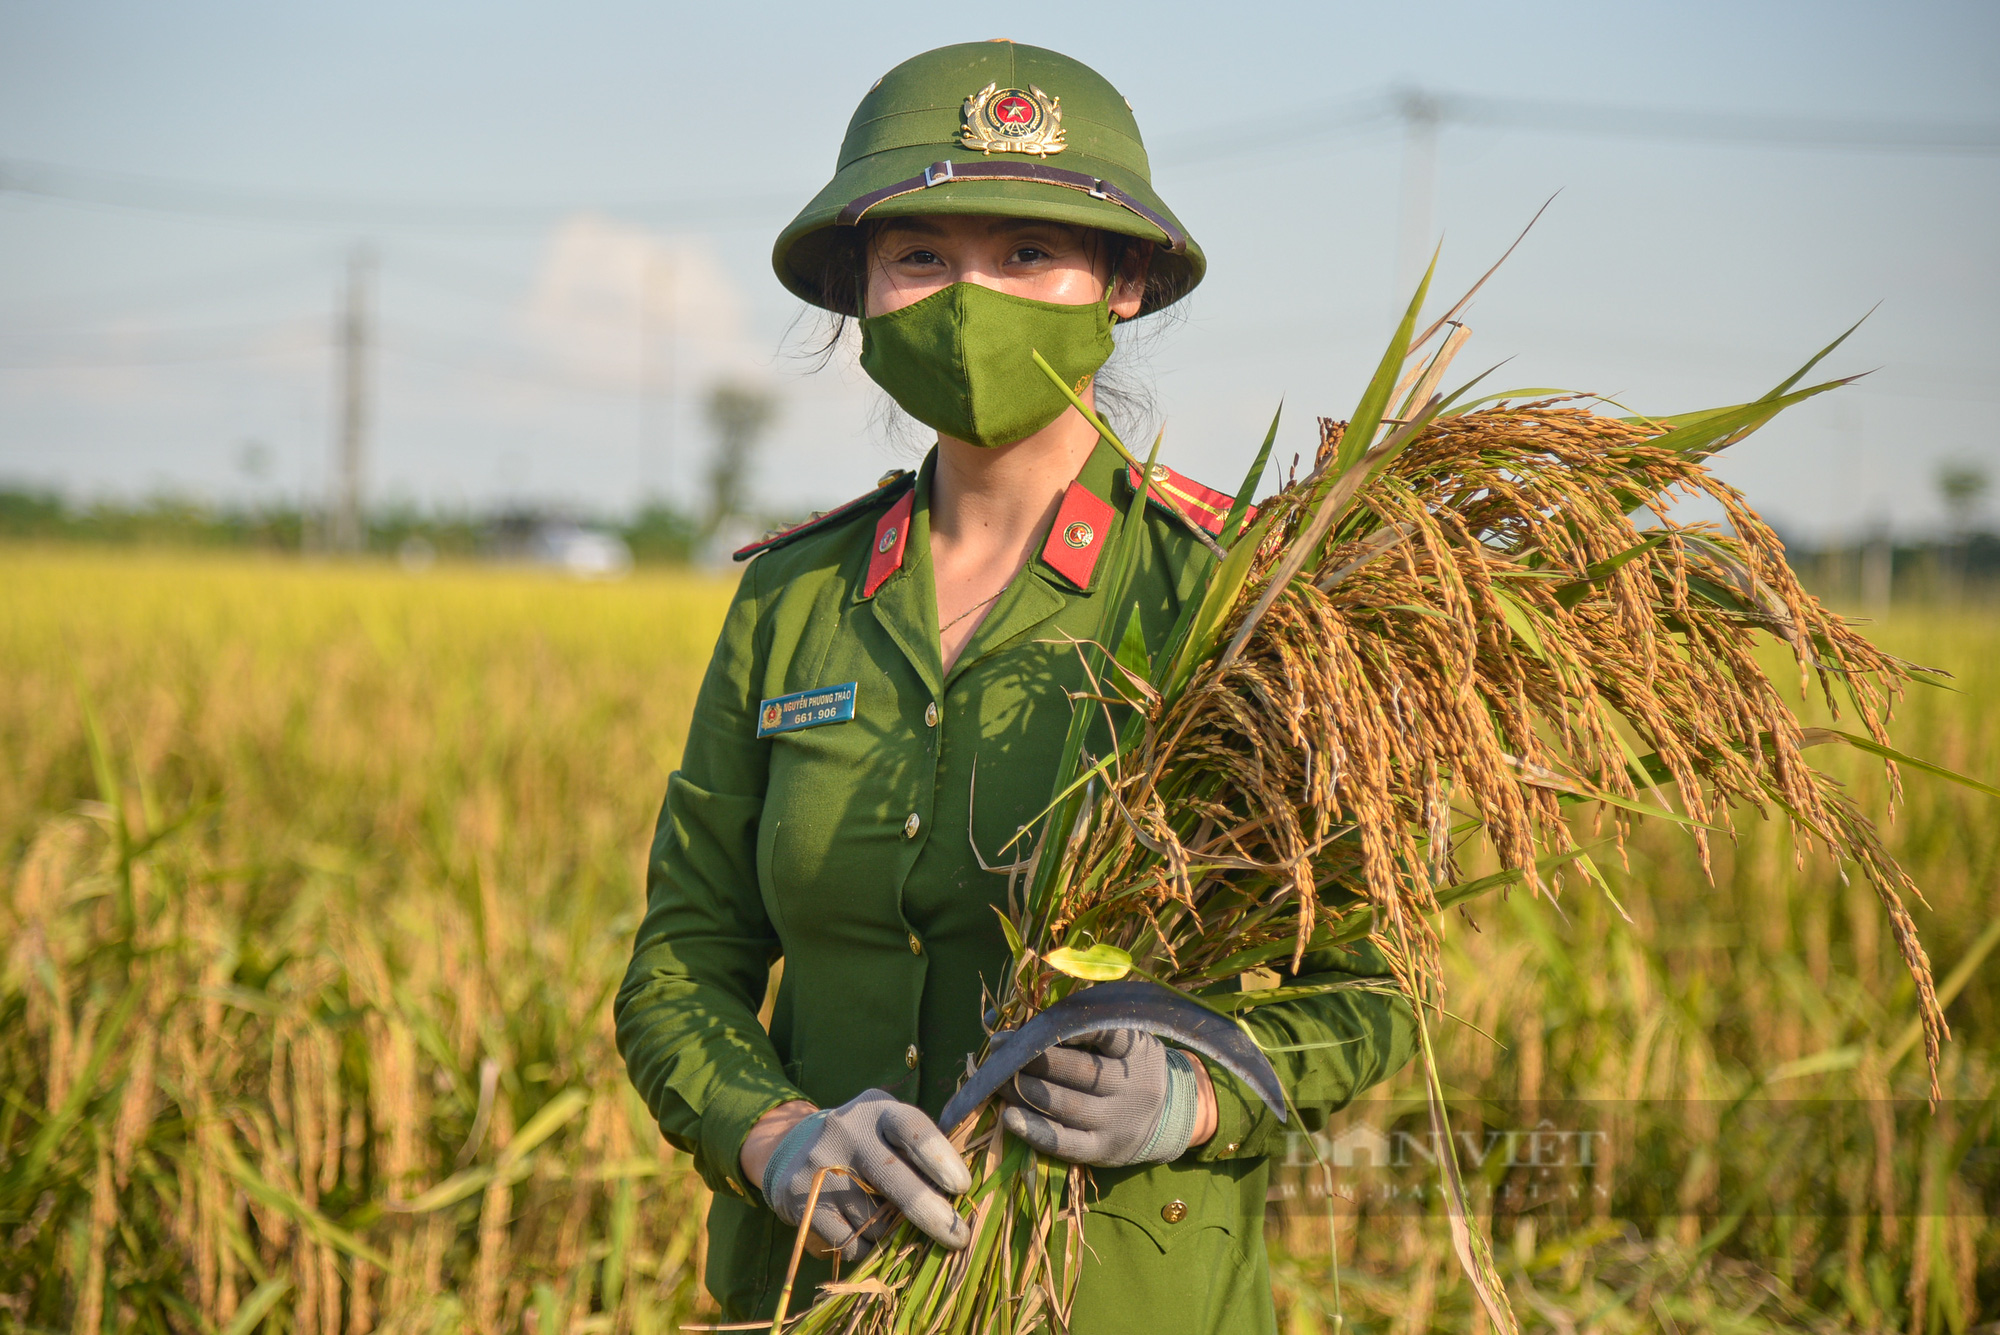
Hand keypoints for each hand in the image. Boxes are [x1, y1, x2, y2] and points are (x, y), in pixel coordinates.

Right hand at [754, 1090, 971, 1260]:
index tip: (961, 1186)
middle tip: (959, 1237)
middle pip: (894, 1178)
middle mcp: (846, 1131)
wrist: (795, 1148)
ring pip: (873, 1218)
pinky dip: (866, 1246)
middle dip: (930, 1212)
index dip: (940, 1157)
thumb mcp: (889, 1131)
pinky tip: (864, 1230)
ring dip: (893, 1231)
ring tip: (889, 1219)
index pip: (911, 1127)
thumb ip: (919, 1153)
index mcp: (876, 1109)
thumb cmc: (865, 1143)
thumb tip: (962, 1198)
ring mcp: (819, 1164)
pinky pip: (848, 1240)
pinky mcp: (799, 1197)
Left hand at [996, 1028, 1216, 1166]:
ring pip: (1066, 1106)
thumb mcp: (1123, 1040)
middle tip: (1000, 1051)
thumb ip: (1083, 1025)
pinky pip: (1065, 1143)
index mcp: (1136, 1051)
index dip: (1064, 1030)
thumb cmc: (1130, 1067)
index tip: (1029, 1027)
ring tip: (996, 1079)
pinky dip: (1034, 1130)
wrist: (1169, 1117)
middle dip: (1033, 1059)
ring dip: (1026, 1091)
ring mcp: (1117, 1121)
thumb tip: (1012, 1017)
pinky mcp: (1103, 1150)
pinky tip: (1009, 1118)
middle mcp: (1130, 1087)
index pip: (1103, 1034)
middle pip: (1077, 1071)